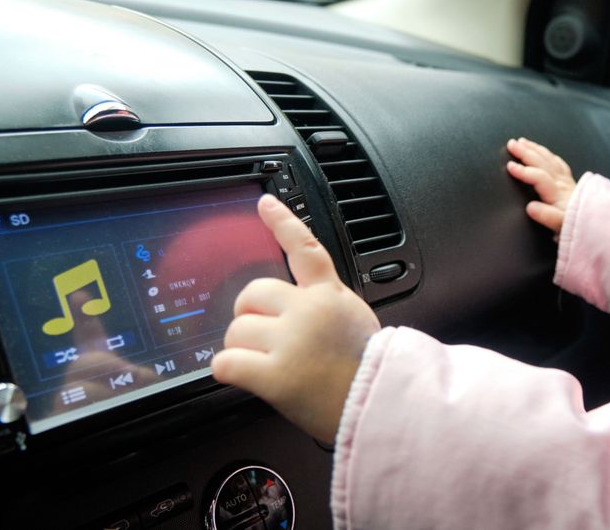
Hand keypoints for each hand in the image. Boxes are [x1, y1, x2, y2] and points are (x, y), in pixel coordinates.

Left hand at [212, 194, 379, 442]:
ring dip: (243, 350)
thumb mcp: (356, 322)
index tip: (265, 204)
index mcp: (331, 296)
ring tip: (270, 367)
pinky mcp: (274, 374)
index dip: (283, 222)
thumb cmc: (371, 373)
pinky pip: (226, 364)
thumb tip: (290, 312)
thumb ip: (325, 308)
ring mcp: (290, 340)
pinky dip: (230, 373)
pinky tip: (248, 379)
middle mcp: (308, 310)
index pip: (305, 248)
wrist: (382, 406)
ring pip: (236, 331)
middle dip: (250, 317)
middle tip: (266, 340)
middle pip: (252, 294)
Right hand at [505, 137, 575, 234]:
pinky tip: (545, 153)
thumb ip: (547, 216)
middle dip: (526, 152)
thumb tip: (530, 207)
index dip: (524, 171)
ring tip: (523, 142)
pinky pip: (559, 164)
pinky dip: (550, 156)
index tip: (510, 166)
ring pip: (550, 160)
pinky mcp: (571, 183)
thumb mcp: (562, 227)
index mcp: (558, 195)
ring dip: (535, 149)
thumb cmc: (578, 227)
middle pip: (543, 163)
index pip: (539, 177)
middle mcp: (563, 184)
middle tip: (511, 144)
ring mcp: (568, 182)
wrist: (599, 227)